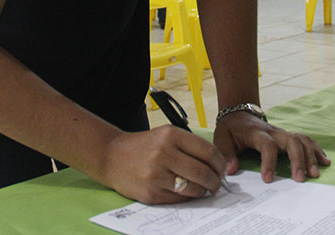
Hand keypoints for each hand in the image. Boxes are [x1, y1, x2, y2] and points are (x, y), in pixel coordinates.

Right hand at [101, 126, 225, 204]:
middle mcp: (163, 153)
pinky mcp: (150, 193)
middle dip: (215, 182)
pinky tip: (186, 193)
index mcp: (171, 135)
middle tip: (216, 184)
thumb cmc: (144, 146)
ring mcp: (156, 174)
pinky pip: (178, 199)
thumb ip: (189, 147)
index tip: (222, 170)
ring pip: (193, 189)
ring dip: (203, 192)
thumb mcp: (165, 135)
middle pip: (203, 172)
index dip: (220, 164)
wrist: (112, 155)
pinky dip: (187, 198)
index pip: (208, 152)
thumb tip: (216, 166)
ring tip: (203, 189)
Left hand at [213, 111, 329, 183]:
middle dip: (298, 160)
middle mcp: (273, 131)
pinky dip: (317, 150)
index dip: (268, 162)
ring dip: (310, 156)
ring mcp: (282, 133)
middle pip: (291, 141)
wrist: (239, 112)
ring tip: (315, 174)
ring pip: (302, 140)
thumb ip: (226, 154)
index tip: (268, 180)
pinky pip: (306, 140)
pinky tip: (325, 162)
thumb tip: (230, 170)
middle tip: (300, 179)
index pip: (267, 145)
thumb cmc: (231, 128)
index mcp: (256, 133)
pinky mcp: (289, 136)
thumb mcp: (221, 138)